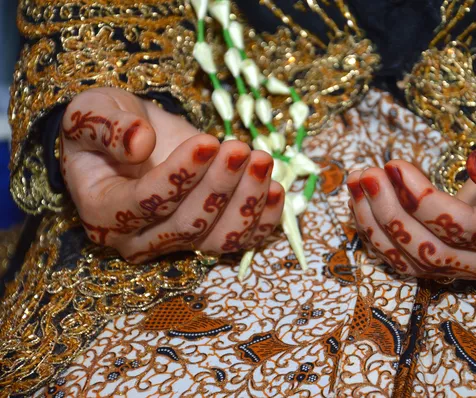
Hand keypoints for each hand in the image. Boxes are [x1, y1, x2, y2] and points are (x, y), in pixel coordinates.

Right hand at [60, 87, 283, 262]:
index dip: (179, 174)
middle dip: (219, 186)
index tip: (208, 141)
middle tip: (241, 149)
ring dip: (246, 203)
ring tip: (262, 162)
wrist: (130, 142)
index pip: (145, 202)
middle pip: (187, 224)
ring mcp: (176, 243)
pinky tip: (276, 188)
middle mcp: (138, 238)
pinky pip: (239, 240)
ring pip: (217, 238)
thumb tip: (139, 143)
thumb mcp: (93, 112)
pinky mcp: (206, 237)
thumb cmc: (106, 126)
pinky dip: (262, 219)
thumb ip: (106, 127)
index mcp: (102, 211)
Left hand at [348, 106, 475, 287]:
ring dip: (377, 226)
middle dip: (391, 214)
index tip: (394, 165)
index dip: (423, 201)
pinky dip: (382, 235)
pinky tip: (362, 202)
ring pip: (418, 264)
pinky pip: (414, 260)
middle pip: (436, 254)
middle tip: (364, 174)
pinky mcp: (462, 261)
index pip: (467, 228)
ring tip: (355, 182)